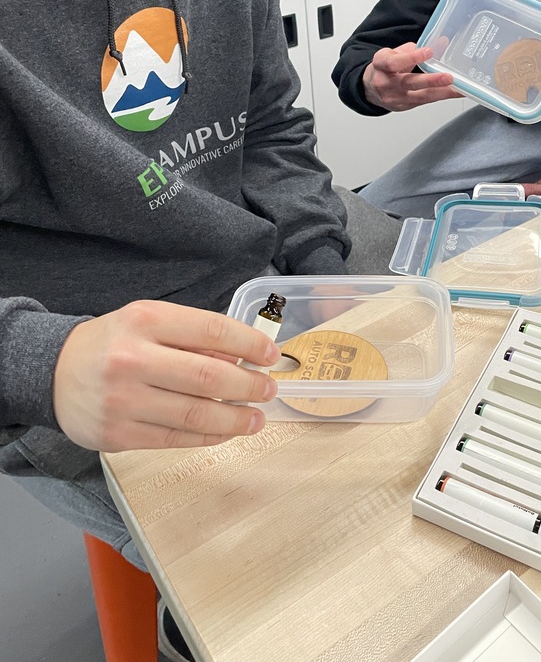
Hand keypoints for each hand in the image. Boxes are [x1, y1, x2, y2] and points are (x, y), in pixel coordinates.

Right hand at [52, 300, 281, 451]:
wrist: (53, 373)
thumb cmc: (112, 343)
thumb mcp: (148, 321)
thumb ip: (192, 336)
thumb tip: (242, 358)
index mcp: (144, 320)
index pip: (211, 329)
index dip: (248, 343)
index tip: (269, 354)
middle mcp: (132, 359)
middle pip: (207, 376)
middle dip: (248, 386)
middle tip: (268, 390)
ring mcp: (123, 400)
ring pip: (194, 414)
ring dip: (235, 419)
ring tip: (255, 418)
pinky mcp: (118, 435)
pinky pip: (175, 438)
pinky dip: (207, 436)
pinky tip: (224, 431)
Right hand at [362, 42, 462, 111]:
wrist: (371, 89)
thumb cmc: (385, 68)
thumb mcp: (394, 53)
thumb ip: (415, 49)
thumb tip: (441, 42)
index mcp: (381, 65)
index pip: (395, 62)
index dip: (412, 57)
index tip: (429, 52)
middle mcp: (385, 84)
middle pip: (409, 82)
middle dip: (431, 81)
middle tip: (448, 77)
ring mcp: (395, 98)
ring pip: (421, 96)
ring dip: (442, 92)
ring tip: (459, 88)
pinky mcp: (404, 107)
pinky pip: (425, 101)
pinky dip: (441, 96)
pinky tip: (454, 93)